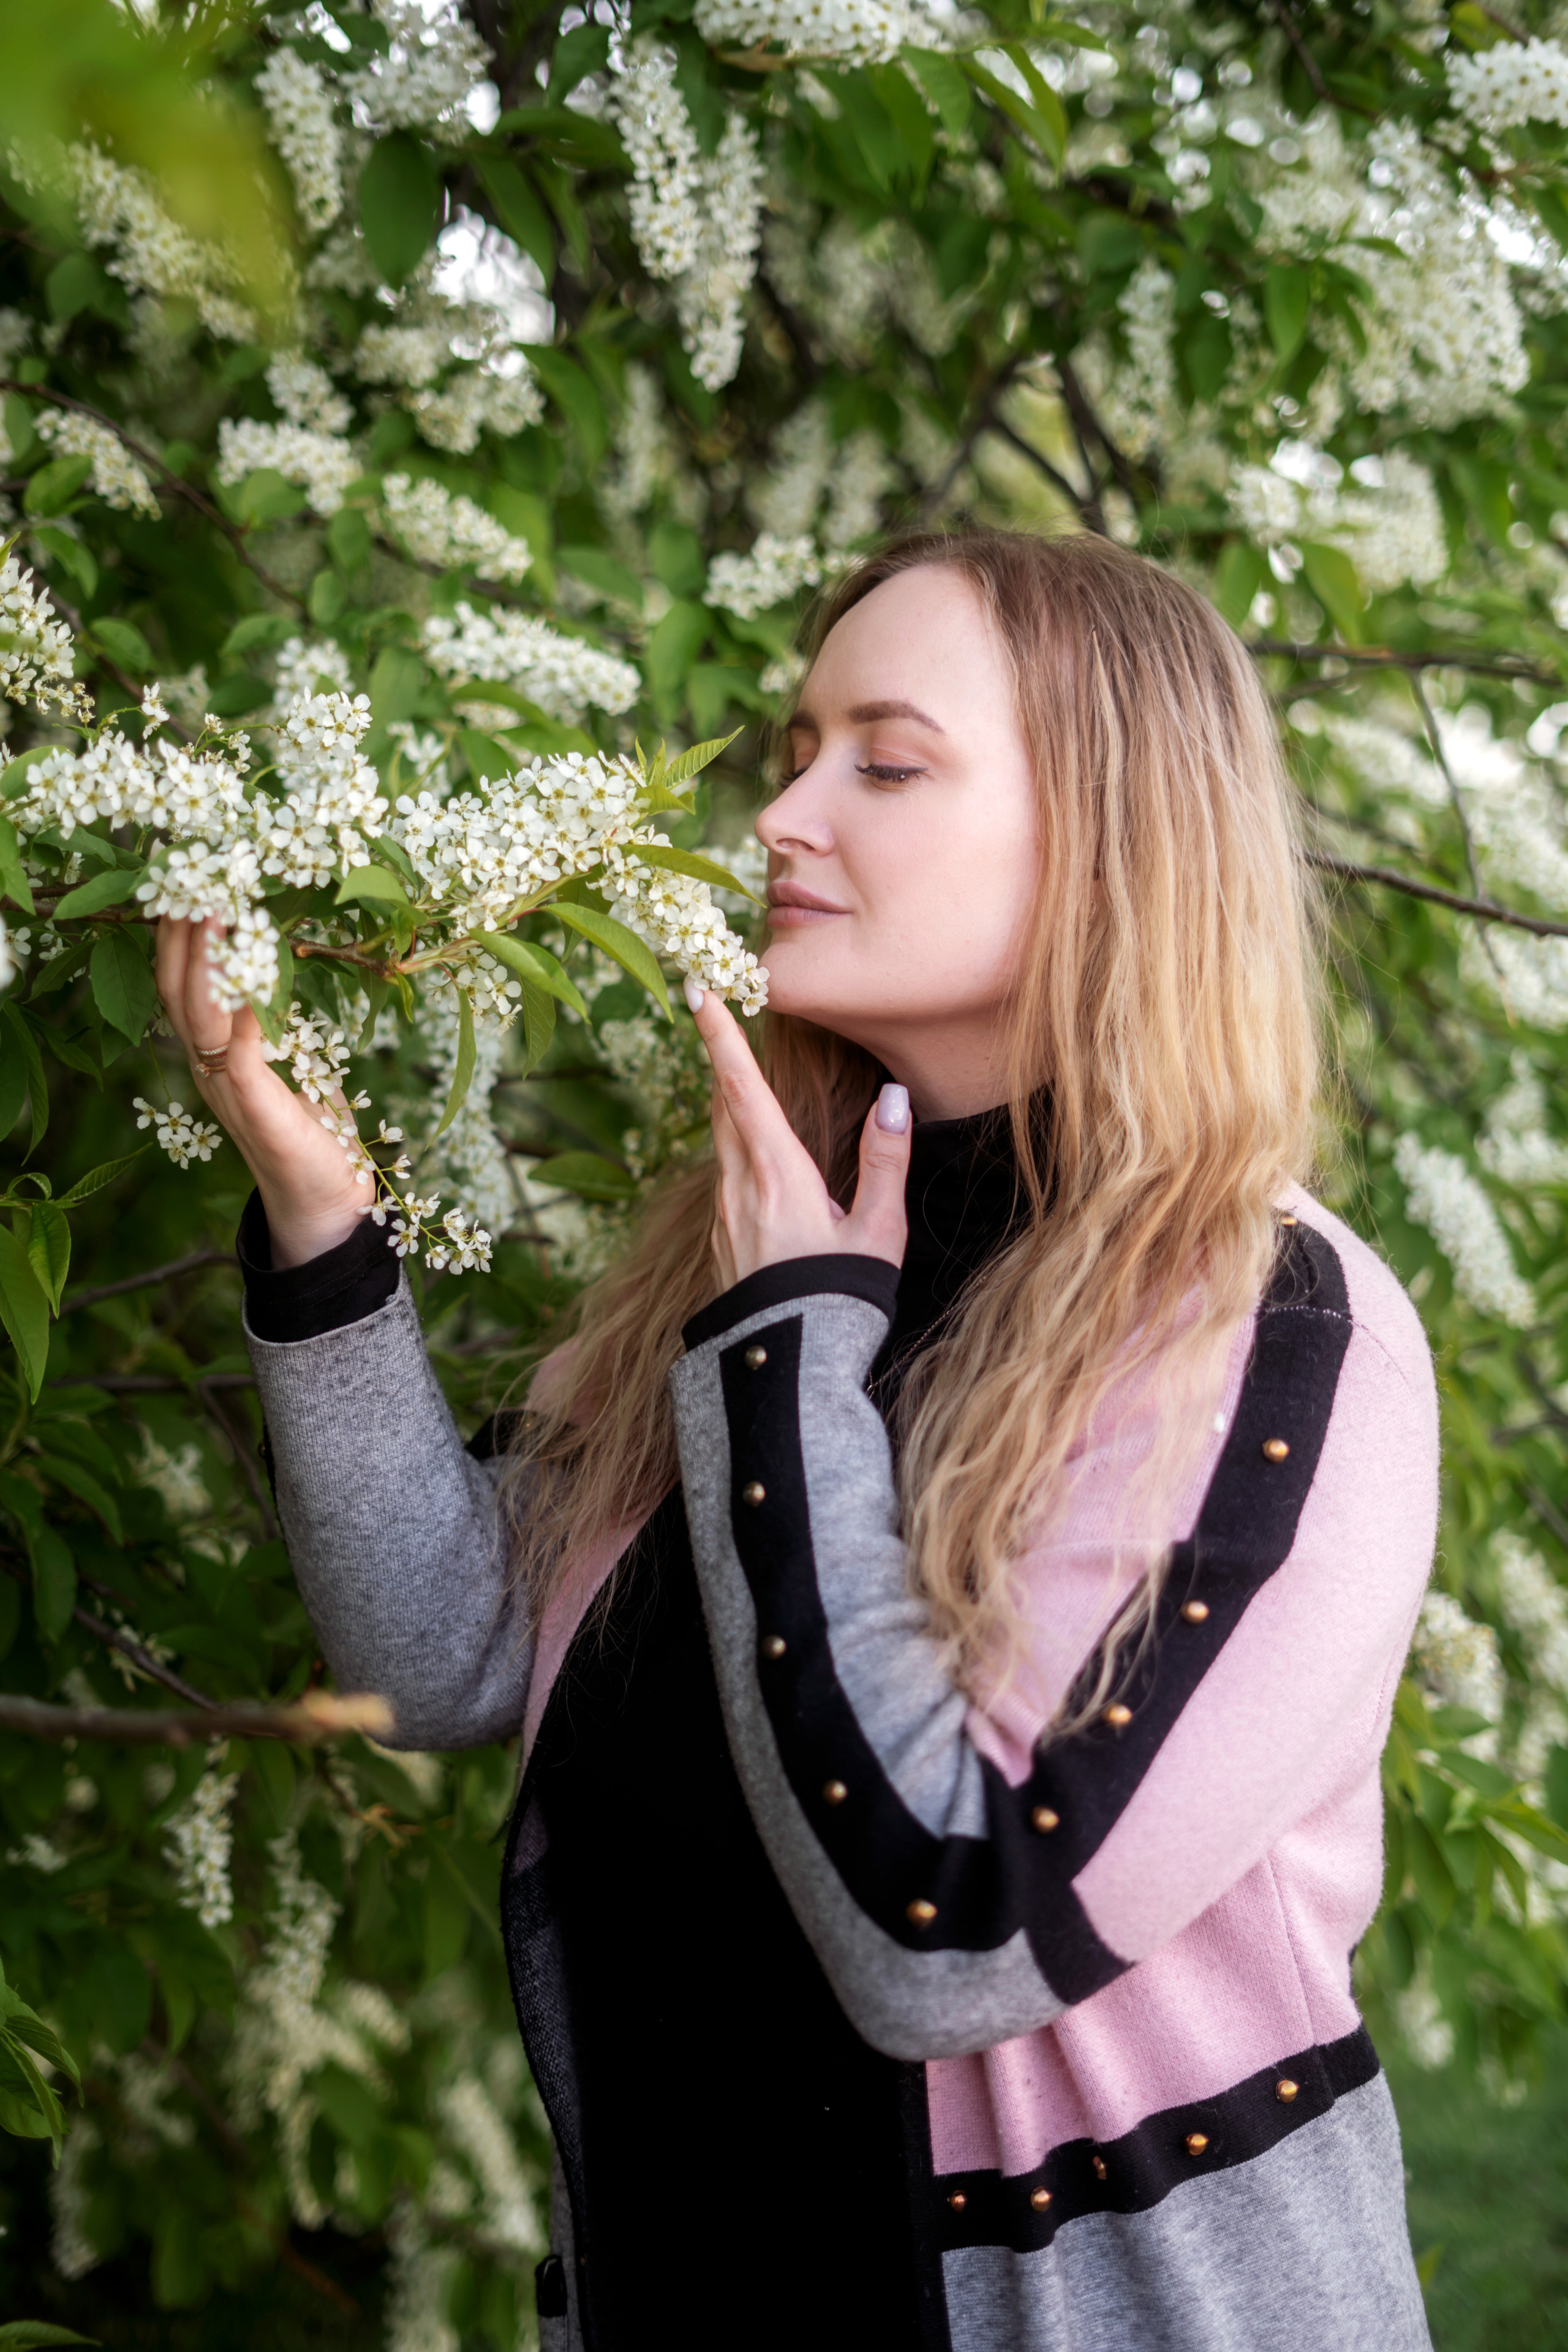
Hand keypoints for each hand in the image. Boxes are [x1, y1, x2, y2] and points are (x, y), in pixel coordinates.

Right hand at [154, 916, 368, 1267]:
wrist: (328, 1205)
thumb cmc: (318, 1136)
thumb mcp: (303, 1066)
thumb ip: (287, 1024)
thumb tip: (290, 968)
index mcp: (217, 1055)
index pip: (184, 986)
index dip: (181, 936)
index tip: (193, 884)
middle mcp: (209, 1069)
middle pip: (176, 991)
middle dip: (180, 934)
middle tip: (195, 879)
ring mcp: (228, 1090)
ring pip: (197, 1016)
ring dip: (205, 962)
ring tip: (215, 912)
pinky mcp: (257, 1109)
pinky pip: (239, 1054)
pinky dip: (243, 1014)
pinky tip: (253, 979)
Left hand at [685, 975, 910, 1289]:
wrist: (787, 1371)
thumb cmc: (839, 1302)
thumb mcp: (878, 1233)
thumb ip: (886, 1162)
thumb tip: (894, 1100)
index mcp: (777, 1175)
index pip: (742, 1089)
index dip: (721, 1036)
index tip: (700, 989)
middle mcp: (739, 1187)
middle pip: (722, 1104)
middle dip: (720, 1055)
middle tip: (715, 1007)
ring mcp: (722, 1214)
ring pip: (719, 1140)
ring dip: (726, 1100)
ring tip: (733, 1067)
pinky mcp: (719, 1239)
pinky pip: (723, 1175)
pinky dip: (732, 1145)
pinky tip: (750, 1149)